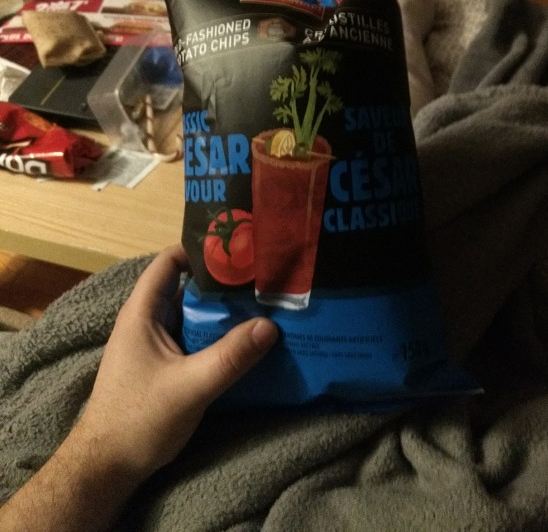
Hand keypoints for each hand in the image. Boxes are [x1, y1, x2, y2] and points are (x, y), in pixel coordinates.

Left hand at [77, 244, 278, 480]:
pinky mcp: (166, 364)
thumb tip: (271, 325)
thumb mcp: (189, 387)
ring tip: (265, 304)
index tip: (240, 249)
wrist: (107, 467)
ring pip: (194, 314)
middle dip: (224, 282)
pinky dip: (219, 334)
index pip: (169, 261)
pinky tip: (248, 341)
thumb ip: (230, 357)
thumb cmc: (138, 420)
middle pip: (188, 287)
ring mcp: (157, 344)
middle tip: (264, 278)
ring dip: (224, 310)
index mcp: (142, 312)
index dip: (201, 249)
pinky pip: (196, 337)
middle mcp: (148, 321)